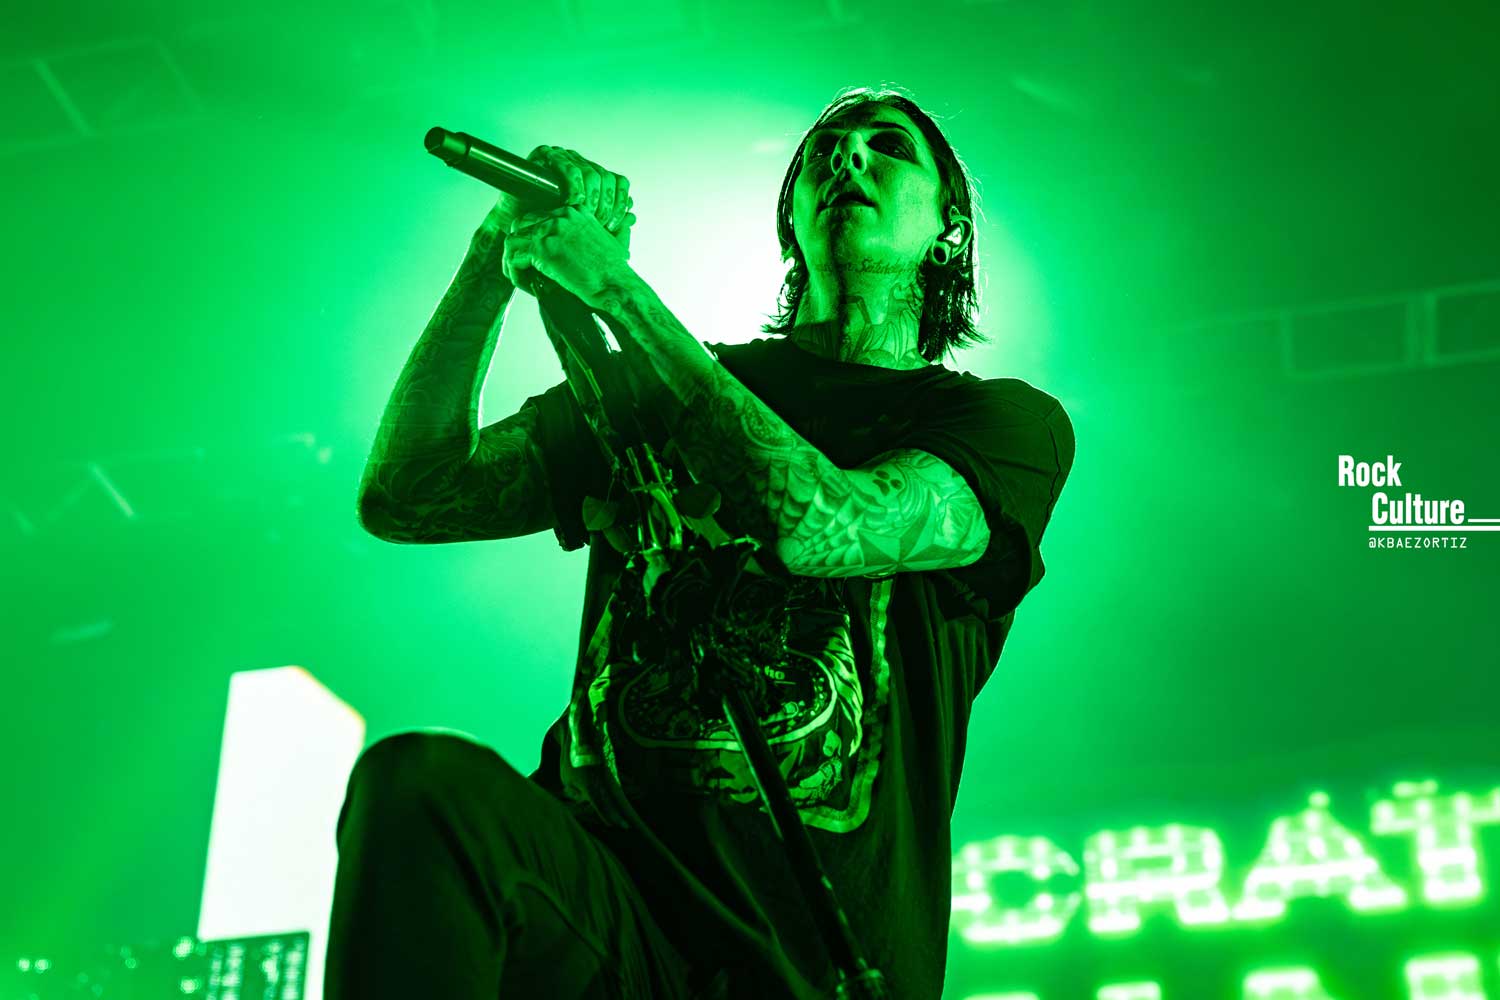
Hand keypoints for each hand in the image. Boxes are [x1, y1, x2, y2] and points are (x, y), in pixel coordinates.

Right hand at [479, 144, 634, 262]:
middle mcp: (581, 165)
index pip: (619, 183)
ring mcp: (565, 159)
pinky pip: (568, 167)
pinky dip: (574, 188)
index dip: (619, 204)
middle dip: (605, 205)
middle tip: (598, 225)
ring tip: (584, 217)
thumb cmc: (551, 234)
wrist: (517, 231)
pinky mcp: (546, 156)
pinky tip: (571, 204)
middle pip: (607, 178)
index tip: (611, 226)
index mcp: (594, 179)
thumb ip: (609, 226)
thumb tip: (633, 215)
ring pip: (592, 172)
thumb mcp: (586, 233)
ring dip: (592, 198)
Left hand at [498, 147, 638, 309]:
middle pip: (523, 224)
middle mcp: (561, 216)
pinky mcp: (541, 249)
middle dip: (521, 248)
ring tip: (525, 280)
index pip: (541, 217)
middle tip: (527, 269)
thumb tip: (580, 244)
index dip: (536, 240)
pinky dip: (516, 274)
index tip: (541, 260)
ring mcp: (549, 230)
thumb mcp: (609, 243)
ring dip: (515, 262)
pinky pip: (513, 258)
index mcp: (575, 212)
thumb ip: (594, 235)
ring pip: (513, 240)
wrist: (617, 285)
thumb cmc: (616, 272)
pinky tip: (528, 287)